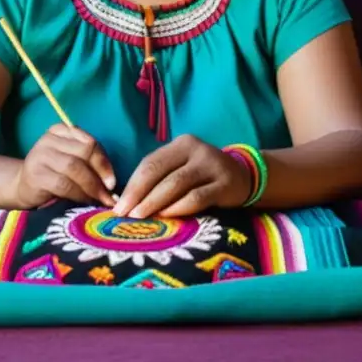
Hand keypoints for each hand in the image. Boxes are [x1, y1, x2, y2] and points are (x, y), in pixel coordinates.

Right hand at [10, 124, 116, 209]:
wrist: (21, 186)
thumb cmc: (52, 173)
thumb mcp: (70, 159)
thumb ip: (88, 161)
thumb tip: (112, 181)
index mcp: (61, 130)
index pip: (90, 142)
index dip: (104, 162)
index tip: (113, 182)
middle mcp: (49, 139)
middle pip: (84, 152)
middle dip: (100, 174)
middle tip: (108, 192)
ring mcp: (40, 156)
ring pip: (75, 168)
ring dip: (91, 186)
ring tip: (99, 199)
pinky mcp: (36, 175)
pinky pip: (64, 184)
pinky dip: (78, 194)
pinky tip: (84, 201)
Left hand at [112, 135, 252, 218]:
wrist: (244, 176)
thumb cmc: (203, 176)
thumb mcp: (182, 168)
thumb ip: (161, 178)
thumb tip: (128, 202)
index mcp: (181, 144)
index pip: (150, 163)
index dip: (132, 185)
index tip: (117, 206)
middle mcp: (195, 149)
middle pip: (159, 171)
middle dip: (138, 194)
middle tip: (124, 215)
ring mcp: (211, 165)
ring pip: (176, 184)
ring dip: (155, 202)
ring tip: (140, 217)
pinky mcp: (224, 184)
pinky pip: (197, 197)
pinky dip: (179, 207)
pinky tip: (167, 216)